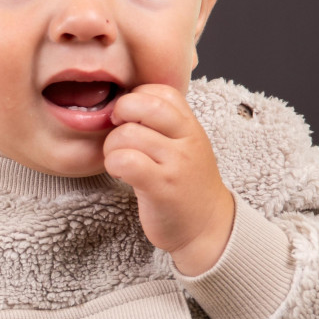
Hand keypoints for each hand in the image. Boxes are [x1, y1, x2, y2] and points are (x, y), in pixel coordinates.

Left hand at [103, 84, 235, 275]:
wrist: (207, 227)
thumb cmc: (187, 186)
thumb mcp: (186, 146)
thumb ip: (165, 123)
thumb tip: (127, 101)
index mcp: (190, 126)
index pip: (161, 90)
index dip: (136, 97)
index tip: (129, 118)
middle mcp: (186, 140)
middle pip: (142, 105)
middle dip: (119, 115)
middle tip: (118, 135)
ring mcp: (175, 163)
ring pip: (126, 134)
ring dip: (111, 148)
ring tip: (120, 161)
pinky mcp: (161, 187)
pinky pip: (125, 161)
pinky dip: (113, 165)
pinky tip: (120, 173)